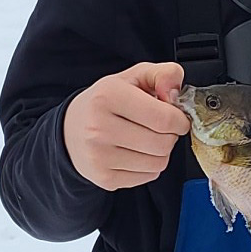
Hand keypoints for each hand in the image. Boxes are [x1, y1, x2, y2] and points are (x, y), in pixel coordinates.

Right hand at [64, 62, 188, 190]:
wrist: (70, 129)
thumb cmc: (105, 101)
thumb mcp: (133, 76)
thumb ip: (163, 74)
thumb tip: (175, 92)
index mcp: (108, 97)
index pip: (163, 118)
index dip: (180, 120)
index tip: (178, 118)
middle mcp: (100, 128)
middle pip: (163, 143)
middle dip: (170, 135)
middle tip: (160, 127)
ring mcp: (100, 156)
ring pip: (158, 163)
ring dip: (161, 151)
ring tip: (147, 138)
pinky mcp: (105, 178)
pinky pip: (148, 176)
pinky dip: (150, 166)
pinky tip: (137, 152)